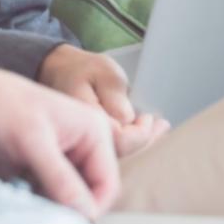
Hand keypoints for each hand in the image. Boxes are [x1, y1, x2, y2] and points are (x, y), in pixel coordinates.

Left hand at [0, 59, 119, 216]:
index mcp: (93, 132)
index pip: (107, 184)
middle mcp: (82, 147)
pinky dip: (36, 206)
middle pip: (89, 195)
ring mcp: (60, 162)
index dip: (91, 207)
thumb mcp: (32, 141)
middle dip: (69, 210)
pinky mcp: (39, 172)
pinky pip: (47, 200)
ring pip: (67, 202)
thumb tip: (85, 213)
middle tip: (41, 216)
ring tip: (25, 204)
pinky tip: (18, 201)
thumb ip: (61, 179)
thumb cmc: (1, 105)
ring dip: (50, 210)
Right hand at [37, 44, 168, 156]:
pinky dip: (131, 140)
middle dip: (146, 141)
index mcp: (83, 120)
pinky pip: (112, 148)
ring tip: (158, 128)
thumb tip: (127, 119)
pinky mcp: (87, 144)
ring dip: (140, 141)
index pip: (118, 140)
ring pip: (117, 153)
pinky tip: (143, 130)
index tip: (149, 118)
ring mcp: (82, 144)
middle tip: (163, 126)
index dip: (139, 133)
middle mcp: (81, 138)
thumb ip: (115, 96)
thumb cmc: (84, 69)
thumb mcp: (104, 73)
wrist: (60, 72)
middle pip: (120, 152)